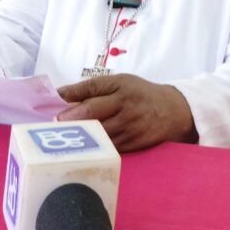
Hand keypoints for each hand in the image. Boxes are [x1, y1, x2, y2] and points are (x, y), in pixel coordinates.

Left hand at [57, 74, 197, 151]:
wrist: (174, 112)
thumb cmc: (141, 95)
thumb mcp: (122, 83)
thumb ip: (95, 88)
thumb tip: (62, 95)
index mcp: (122, 86)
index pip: (92, 88)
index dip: (71, 93)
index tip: (54, 99)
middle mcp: (126, 105)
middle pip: (92, 112)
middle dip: (70, 117)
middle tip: (55, 122)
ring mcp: (130, 126)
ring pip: (98, 132)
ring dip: (79, 134)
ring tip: (64, 136)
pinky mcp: (133, 144)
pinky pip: (108, 146)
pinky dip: (94, 146)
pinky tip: (83, 146)